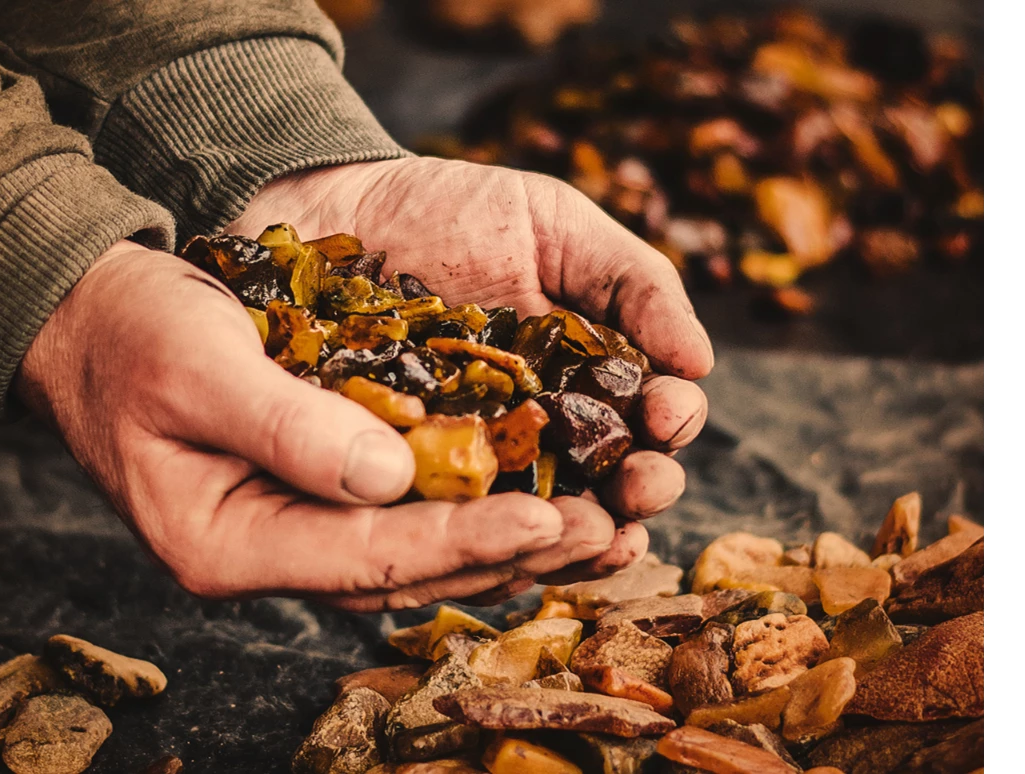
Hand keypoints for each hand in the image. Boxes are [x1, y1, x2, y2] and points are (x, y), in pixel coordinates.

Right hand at [16, 239, 639, 610]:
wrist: (92, 321)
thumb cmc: (132, 337)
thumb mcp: (198, 367)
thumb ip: (287, 425)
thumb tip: (393, 474)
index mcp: (228, 543)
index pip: (365, 557)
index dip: (460, 540)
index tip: (547, 518)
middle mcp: (271, 553)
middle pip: (408, 570)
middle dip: (508, 551)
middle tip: (605, 527)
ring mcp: (297, 528)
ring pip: (420, 552)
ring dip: (508, 539)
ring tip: (598, 519)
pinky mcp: (319, 494)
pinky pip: (411, 516)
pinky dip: (476, 506)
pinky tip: (539, 490)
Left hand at [229, 157, 712, 589]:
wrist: (341, 209)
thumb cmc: (453, 212)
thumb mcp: (555, 227)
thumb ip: (632, 282)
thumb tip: (700, 361)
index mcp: (587, 373)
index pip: (650, 417)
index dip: (672, 423)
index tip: (669, 412)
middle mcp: (543, 427)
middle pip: (610, 481)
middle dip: (639, 489)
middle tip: (640, 485)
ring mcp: (478, 459)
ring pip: (542, 517)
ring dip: (580, 534)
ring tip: (597, 532)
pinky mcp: (412, 476)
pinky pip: (455, 523)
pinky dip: (488, 541)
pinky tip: (511, 543)